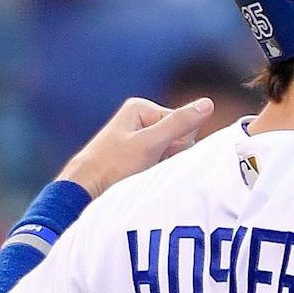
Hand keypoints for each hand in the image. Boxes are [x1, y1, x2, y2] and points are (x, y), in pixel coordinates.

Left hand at [57, 96, 212, 198]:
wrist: (85, 189)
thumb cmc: (113, 166)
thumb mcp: (150, 143)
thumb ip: (180, 124)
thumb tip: (207, 104)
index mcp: (141, 108)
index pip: (184, 124)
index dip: (176, 144)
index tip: (154, 154)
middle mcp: (141, 119)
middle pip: (179, 137)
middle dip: (170, 155)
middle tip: (147, 164)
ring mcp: (139, 138)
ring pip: (172, 152)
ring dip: (163, 165)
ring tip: (140, 171)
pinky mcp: (138, 155)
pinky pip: (161, 162)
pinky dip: (156, 171)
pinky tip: (139, 175)